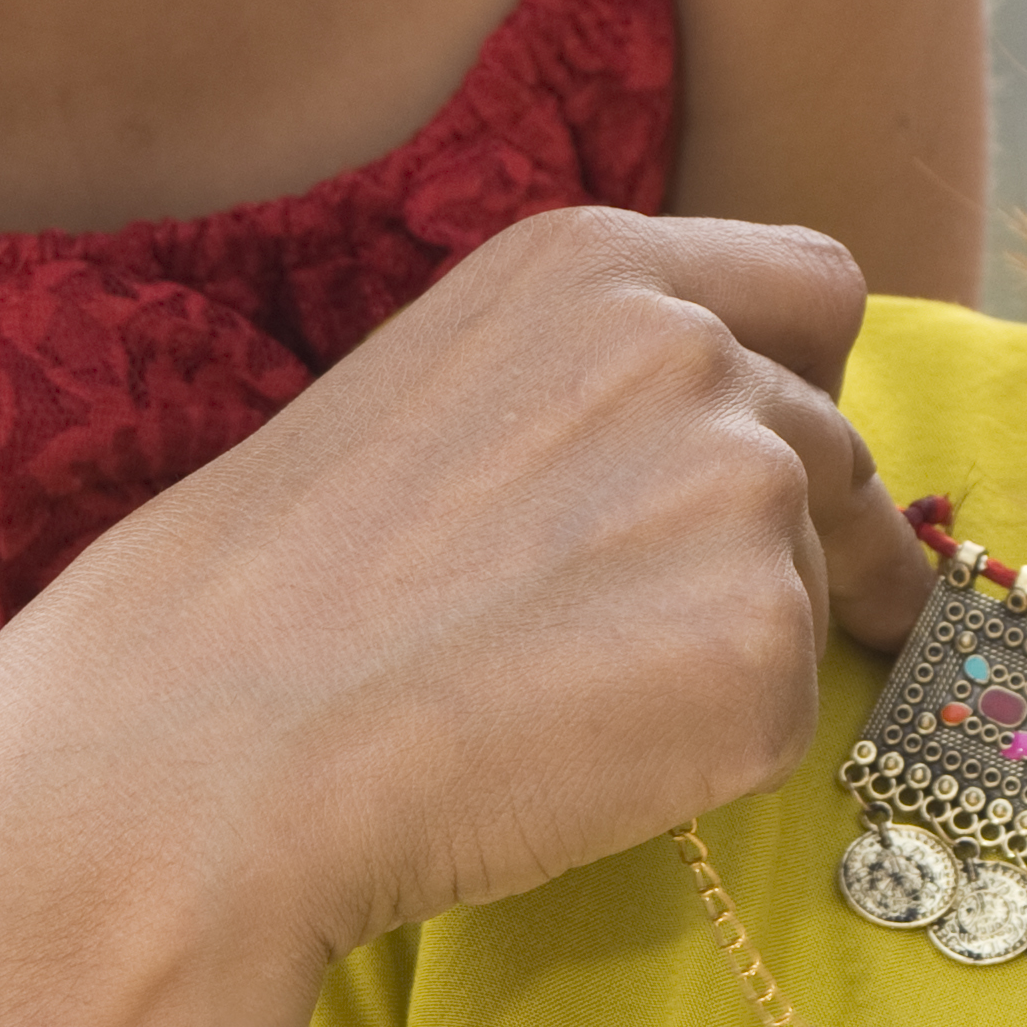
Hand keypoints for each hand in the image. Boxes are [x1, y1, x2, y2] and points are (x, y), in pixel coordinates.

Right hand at [0, 207, 937, 980]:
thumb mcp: (425, 388)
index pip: (812, 285)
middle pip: (836, 437)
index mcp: (592, 262)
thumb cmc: (258, 602)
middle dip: (805, 527)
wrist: (190, 758)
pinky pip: (793, 705)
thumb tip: (699, 440)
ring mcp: (742, 485)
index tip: (793, 449)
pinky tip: (581, 764)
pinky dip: (721, 747)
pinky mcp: (764, 641)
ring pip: (820, 570)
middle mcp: (690, 345)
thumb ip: (577, 382)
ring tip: (584, 703)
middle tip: (728, 619)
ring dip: (751, 632)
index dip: (806, 380)